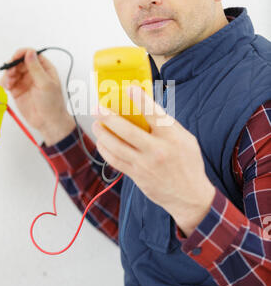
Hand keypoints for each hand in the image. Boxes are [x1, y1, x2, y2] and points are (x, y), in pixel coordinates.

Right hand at [0, 48, 74, 140]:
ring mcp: (25, 81)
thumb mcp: (46, 84)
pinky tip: (7, 85)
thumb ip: (36, 68)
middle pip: (19, 61)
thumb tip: (30, 53)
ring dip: (8, 74)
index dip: (23, 53)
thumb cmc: (53, 105)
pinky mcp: (18, 90)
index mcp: (45, 69)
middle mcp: (34, 73)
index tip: (16, 57)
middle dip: (13, 65)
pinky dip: (4, 81)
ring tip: (9, 82)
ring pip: (12, 71)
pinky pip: (8, 82)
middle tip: (11, 72)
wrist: (48, 122)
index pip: (32, 54)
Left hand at [92, 85, 215, 236]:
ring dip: (103, 134)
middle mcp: (157, 151)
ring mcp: (145, 165)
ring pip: (117, 147)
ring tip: (96, 124)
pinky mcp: (137, 176)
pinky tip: (102, 142)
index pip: (154, 114)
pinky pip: (116, 161)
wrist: (189, 197)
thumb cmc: (189, 165)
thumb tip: (148, 109)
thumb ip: (168, 125)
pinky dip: (106, 150)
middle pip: (127, 131)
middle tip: (98, 108)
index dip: (141, 100)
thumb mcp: (186, 140)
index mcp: (172, 138)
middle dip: (109, 117)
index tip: (129, 88)